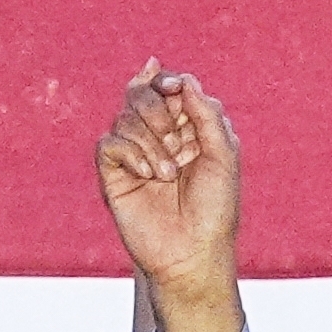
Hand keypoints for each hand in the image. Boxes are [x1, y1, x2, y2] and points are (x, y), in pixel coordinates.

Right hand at [97, 59, 245, 331]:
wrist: (193, 252)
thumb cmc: (215, 207)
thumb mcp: (223, 152)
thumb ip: (205, 112)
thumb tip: (181, 79)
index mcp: (187, 127)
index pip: (167, 86)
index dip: (166, 80)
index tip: (176, 88)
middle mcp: (158, 137)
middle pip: (140, 93)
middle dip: (157, 109)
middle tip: (178, 141)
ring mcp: (133, 155)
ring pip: (123, 117)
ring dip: (150, 140)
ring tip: (168, 174)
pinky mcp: (113, 176)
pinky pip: (108, 144)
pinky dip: (130, 153)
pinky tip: (149, 176)